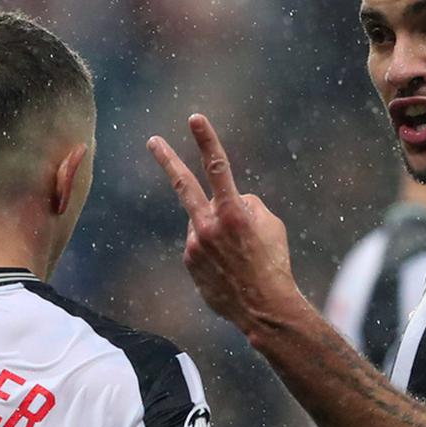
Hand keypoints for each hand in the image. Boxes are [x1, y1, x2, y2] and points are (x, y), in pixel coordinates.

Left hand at [147, 114, 304, 336]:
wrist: (262, 308)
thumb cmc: (272, 263)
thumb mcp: (271, 225)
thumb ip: (247, 205)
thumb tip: (228, 202)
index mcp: (233, 212)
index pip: (218, 168)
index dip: (206, 140)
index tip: (194, 118)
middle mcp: (208, 225)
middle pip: (183, 185)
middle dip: (167, 160)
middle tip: (153, 141)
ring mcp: (194, 245)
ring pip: (202, 223)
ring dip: (215, 229)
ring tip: (236, 255)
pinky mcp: (189, 262)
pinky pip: (200, 245)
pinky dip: (212, 250)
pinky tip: (227, 267)